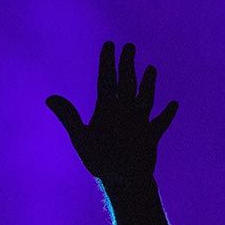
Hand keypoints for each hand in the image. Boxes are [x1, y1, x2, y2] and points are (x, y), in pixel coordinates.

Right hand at [46, 41, 177, 184]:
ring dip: (149, 83)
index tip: (110, 45)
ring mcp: (142, 122)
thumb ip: (67, 116)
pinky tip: (174, 104)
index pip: (107, 79)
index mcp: (109, 109)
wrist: (128, 179)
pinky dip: (167, 113)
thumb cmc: (101, 160)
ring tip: (152, 69)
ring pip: (146, 97)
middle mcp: (128, 110)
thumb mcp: (80, 138)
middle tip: (130, 47)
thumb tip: (50, 98)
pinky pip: (161, 122)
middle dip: (128, 63)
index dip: (108, 61)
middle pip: (128, 82)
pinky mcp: (152, 136)